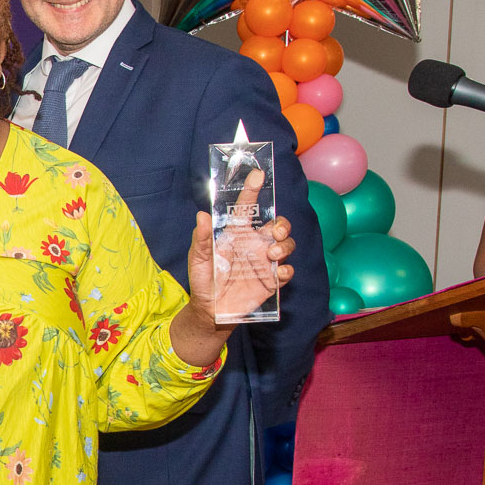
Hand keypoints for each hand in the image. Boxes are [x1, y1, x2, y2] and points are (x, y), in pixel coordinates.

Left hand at [187, 168, 296, 323]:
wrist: (210, 311)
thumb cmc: (204, 280)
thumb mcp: (197, 259)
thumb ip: (200, 239)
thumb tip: (201, 216)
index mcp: (236, 235)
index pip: (246, 208)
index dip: (252, 190)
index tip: (258, 174)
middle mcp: (254, 245)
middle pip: (278, 225)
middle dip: (282, 224)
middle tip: (274, 232)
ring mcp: (265, 262)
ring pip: (287, 244)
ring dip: (285, 245)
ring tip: (271, 254)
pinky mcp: (271, 281)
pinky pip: (286, 271)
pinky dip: (286, 270)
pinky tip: (278, 273)